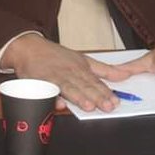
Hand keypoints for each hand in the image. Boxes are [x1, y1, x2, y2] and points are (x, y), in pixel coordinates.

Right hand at [1, 34, 130, 111]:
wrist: (30, 48)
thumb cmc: (56, 56)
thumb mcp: (84, 59)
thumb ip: (104, 69)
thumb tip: (124, 75)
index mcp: (82, 67)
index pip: (96, 81)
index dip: (106, 92)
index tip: (116, 101)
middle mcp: (71, 72)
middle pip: (85, 85)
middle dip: (97, 97)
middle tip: (108, 106)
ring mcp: (56, 76)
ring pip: (69, 88)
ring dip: (79, 97)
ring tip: (89, 106)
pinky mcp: (42, 81)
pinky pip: (48, 90)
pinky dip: (53, 97)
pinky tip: (59, 104)